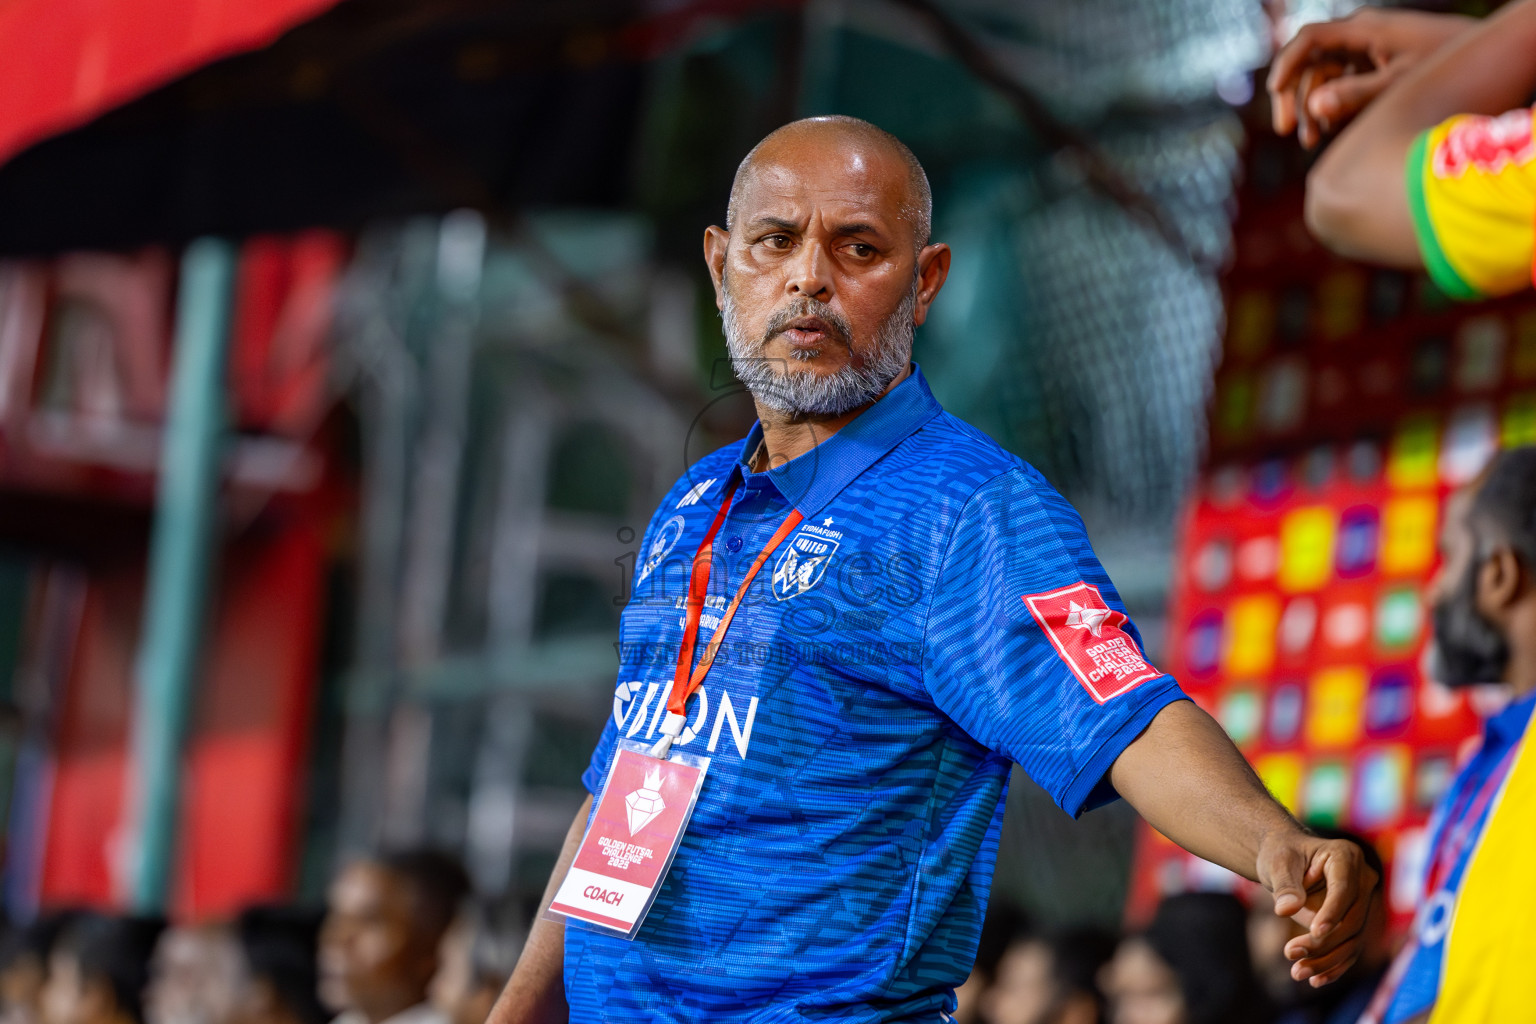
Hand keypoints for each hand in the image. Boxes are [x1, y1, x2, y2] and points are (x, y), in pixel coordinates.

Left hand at [1255, 831, 1378, 987]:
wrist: (1285, 861)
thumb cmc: (1281, 855)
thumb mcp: (1277, 864)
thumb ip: (1284, 885)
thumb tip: (1286, 910)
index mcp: (1346, 856)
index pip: (1345, 890)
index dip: (1332, 912)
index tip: (1314, 932)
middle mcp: (1362, 880)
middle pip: (1351, 920)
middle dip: (1323, 942)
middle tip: (1290, 954)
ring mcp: (1362, 903)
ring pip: (1352, 940)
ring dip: (1326, 961)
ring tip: (1296, 973)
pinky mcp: (1354, 922)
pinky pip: (1350, 948)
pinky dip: (1334, 966)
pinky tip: (1315, 980)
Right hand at [1269, 8, 1475, 147]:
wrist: (1478, 62)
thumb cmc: (1443, 67)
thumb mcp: (1398, 83)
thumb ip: (1356, 95)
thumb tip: (1315, 106)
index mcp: (1364, 29)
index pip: (1310, 39)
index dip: (1287, 63)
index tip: (1275, 91)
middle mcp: (1358, 37)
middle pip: (1309, 63)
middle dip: (1294, 96)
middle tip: (1285, 130)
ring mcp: (1362, 53)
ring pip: (1321, 79)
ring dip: (1312, 110)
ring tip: (1311, 141)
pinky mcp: (1368, 69)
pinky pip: (1337, 87)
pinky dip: (1330, 108)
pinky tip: (1328, 132)